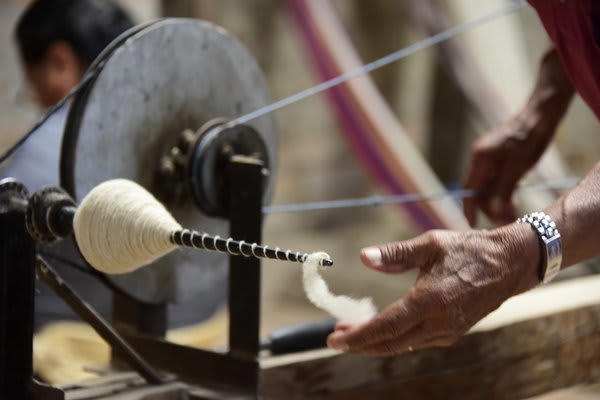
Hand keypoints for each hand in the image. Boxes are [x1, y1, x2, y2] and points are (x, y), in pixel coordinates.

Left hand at [327, 225, 539, 355]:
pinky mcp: (453, 332)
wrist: (510, 264)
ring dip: (375, 342)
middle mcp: (439, 322)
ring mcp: (447, 331)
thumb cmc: (469, 249)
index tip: (335, 339)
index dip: (358, 336)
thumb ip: (395, 254)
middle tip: (335, 339)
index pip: (386, 327)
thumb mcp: (430, 244)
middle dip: (360, 344)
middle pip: (390, 343)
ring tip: (351, 332)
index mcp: (430, 300)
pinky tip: (382, 329)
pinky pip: (416, 341)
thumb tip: (364, 257)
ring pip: (402, 345)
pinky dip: (394, 339)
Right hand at [463, 47, 572, 226]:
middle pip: (479, 191)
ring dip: (498, 203)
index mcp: (479, 159)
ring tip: (513, 213)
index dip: (470, 209)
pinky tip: (512, 201)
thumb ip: (503, 189)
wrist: (540, 115)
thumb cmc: (529, 137)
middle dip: (490, 208)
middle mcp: (479, 159)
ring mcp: (488, 159)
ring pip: (488, 188)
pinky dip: (503, 193)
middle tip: (508, 220)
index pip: (469, 190)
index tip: (472, 225)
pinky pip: (496, 181)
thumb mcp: (517, 167)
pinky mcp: (498, 160)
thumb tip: (493, 211)